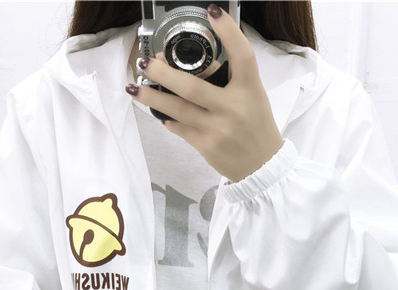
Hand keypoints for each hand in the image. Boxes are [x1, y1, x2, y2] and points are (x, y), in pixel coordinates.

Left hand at [126, 4, 282, 181]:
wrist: (262, 166)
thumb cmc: (256, 127)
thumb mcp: (254, 97)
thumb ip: (232, 79)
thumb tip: (197, 62)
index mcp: (250, 89)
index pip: (241, 55)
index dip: (228, 32)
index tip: (212, 11)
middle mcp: (233, 107)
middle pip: (191, 87)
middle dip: (163, 73)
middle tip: (145, 63)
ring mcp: (218, 128)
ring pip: (178, 109)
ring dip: (153, 97)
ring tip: (135, 88)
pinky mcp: (207, 146)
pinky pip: (180, 128)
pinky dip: (168, 119)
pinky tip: (159, 113)